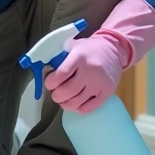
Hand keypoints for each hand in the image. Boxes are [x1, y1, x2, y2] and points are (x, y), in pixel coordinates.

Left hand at [44, 0, 154, 114]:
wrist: (114, 50)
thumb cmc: (88, 49)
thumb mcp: (72, 46)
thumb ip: (58, 55)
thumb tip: (40, 67)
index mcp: (79, 57)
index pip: (61, 74)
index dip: (50, 82)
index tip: (49, 83)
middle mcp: (90, 71)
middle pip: (67, 91)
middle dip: (56, 95)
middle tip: (55, 92)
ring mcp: (99, 83)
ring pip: (76, 102)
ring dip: (65, 103)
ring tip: (63, 98)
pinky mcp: (106, 93)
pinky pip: (88, 108)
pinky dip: (78, 108)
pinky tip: (76, 102)